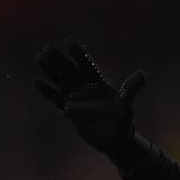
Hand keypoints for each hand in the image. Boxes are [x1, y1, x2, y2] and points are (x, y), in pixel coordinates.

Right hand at [33, 37, 146, 156]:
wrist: (114, 138)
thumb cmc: (122, 119)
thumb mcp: (126, 104)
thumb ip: (131, 89)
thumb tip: (142, 74)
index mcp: (98, 82)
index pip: (87, 64)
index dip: (79, 54)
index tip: (70, 41)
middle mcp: (85, 87)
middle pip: (70, 70)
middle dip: (59, 59)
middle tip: (47, 47)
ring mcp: (75, 97)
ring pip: (60, 80)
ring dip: (50, 70)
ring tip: (39, 57)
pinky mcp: (68, 110)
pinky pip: (55, 98)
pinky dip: (46, 91)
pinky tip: (36, 82)